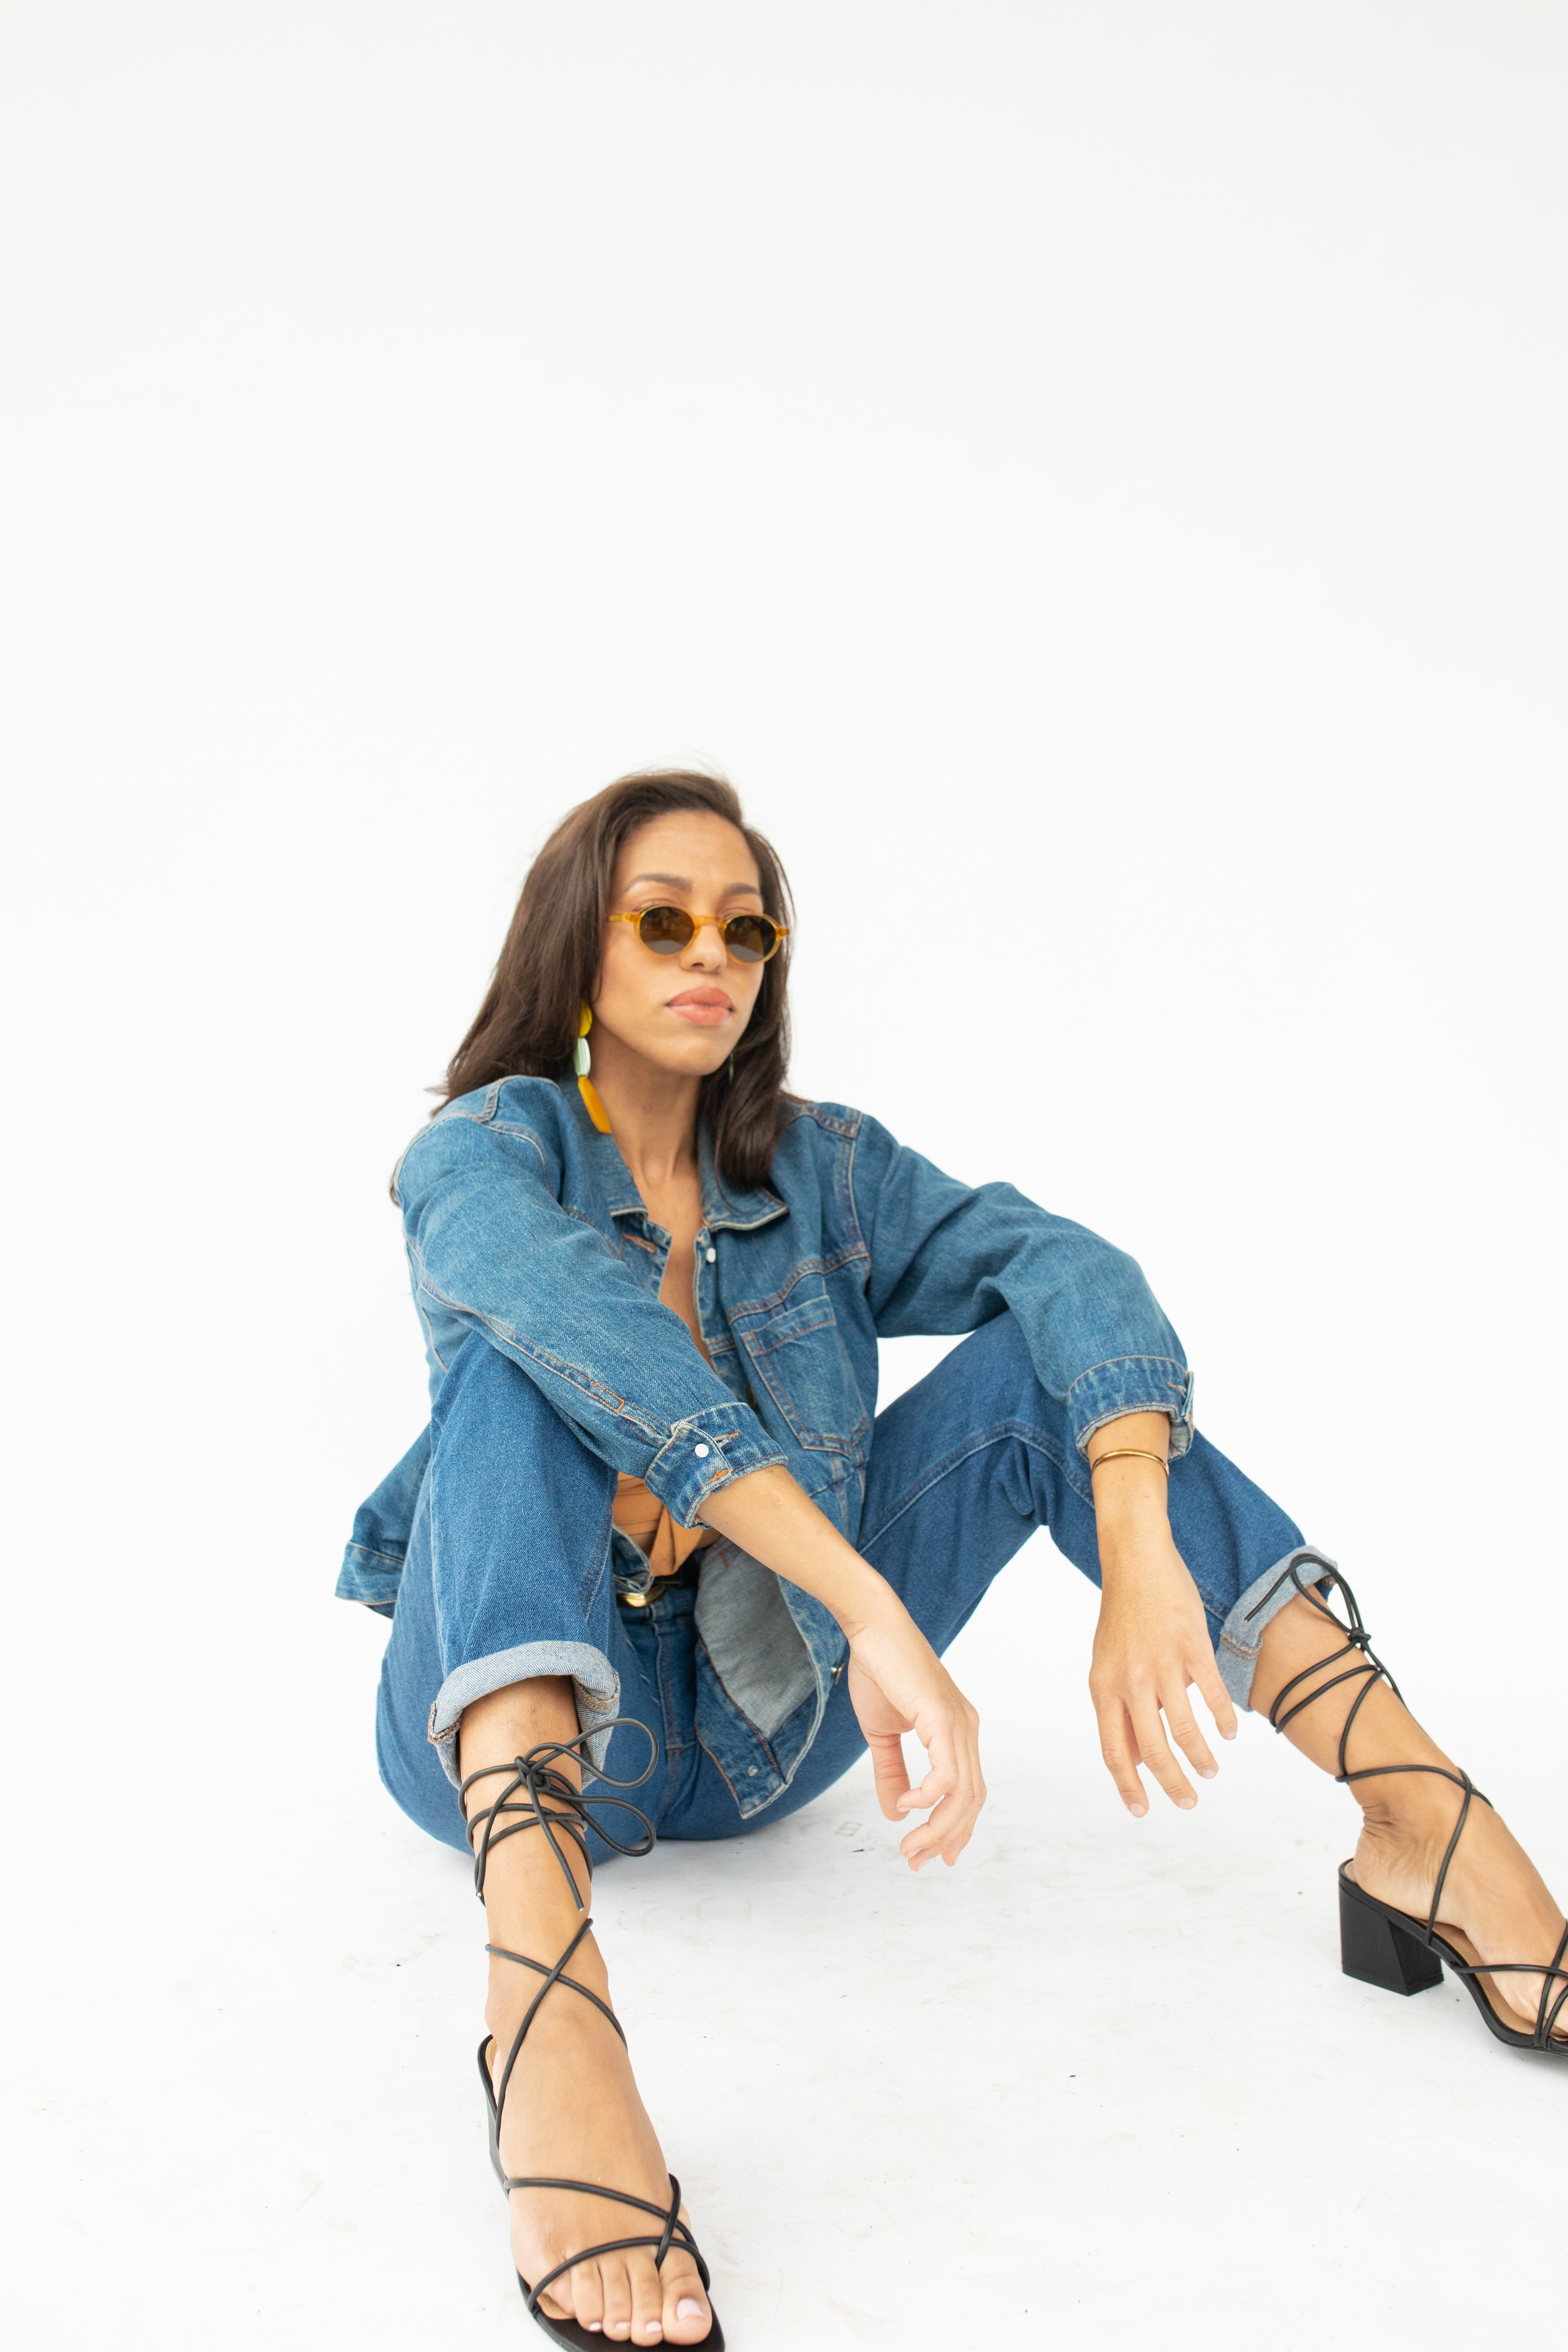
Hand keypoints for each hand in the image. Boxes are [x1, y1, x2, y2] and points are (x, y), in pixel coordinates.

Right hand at [843, 1602, 985, 1870]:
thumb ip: (890, 1771)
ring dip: (937, 1827)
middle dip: (945, 1838)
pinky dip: (929, 1796)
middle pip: (970, 1801)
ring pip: (962, 1794)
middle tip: (916, 1861)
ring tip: (910, 1847)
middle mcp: (966, 1730)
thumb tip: (896, 1812)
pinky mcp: (943, 1718)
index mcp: (957, 1732)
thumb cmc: (879, 1671)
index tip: (933, 1857)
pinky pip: (947, 1772)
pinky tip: (907, 1805)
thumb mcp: (882, 1732)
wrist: (873, 1629)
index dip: (954, 1828)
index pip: (968, 1793)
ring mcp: (959, 1723)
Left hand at [1088, 1526, 1237, 1814]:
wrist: (1135, 1561)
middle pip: (1153, 1749)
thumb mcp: (1106, 1665)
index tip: (1141, 1811)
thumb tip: (1132, 1757)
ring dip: (1200, 1757)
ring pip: (1184, 1728)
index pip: (1114, 1750)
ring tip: (1209, 1772)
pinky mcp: (1192, 1647)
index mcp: (1103, 1687)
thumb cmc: (1122, 1617)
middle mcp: (1130, 1680)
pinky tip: (1228, 1734)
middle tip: (1188, 1803)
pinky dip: (1222, 1720)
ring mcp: (1162, 1664)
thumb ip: (1119, 1709)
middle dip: (1172, 1784)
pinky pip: (1212, 1695)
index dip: (1128, 1785)